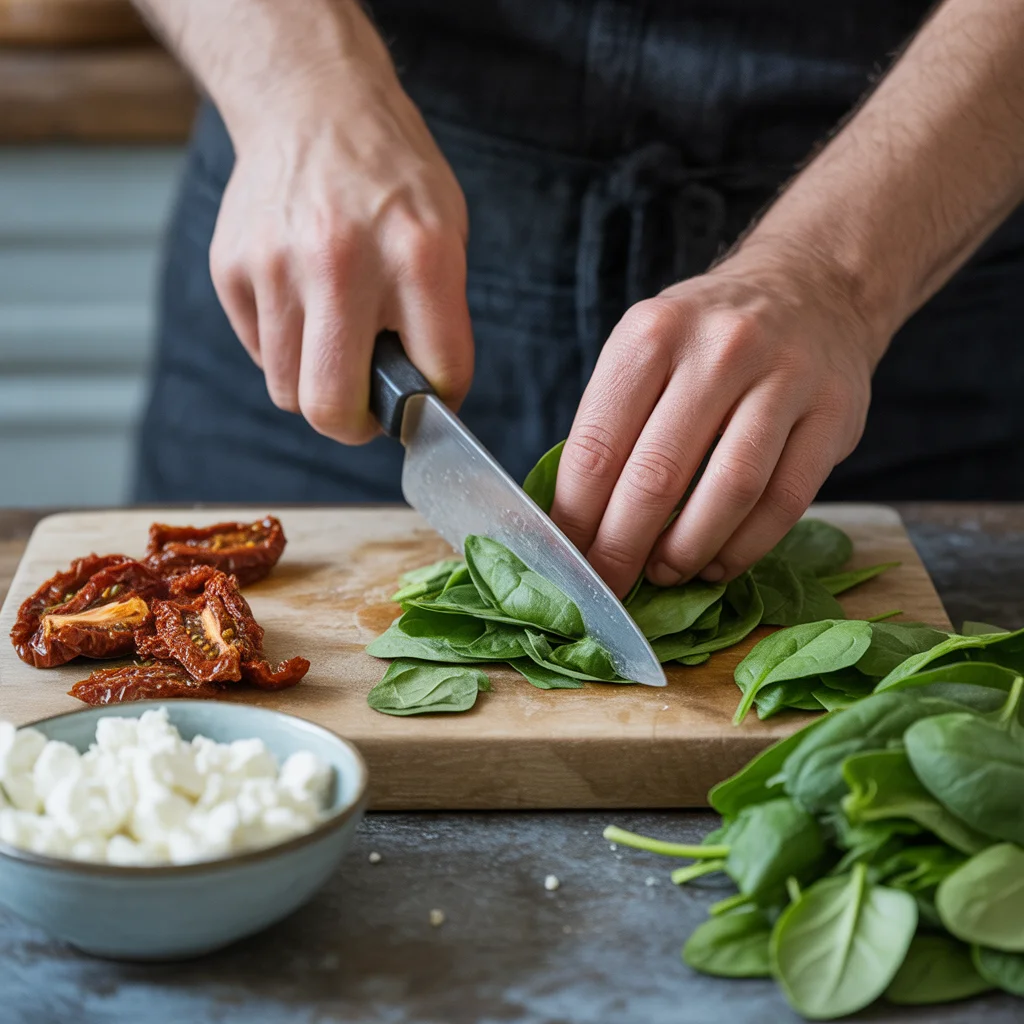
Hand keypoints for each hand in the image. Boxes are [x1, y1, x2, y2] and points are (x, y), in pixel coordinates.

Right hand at [209, 26, 471, 443]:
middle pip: (332, 408)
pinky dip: (284, 347)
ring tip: (333, 339)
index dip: (435, 403)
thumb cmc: (389, 175)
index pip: (435, 378)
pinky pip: (260, 353)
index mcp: (418, 256)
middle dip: (354, 426)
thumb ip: (438, 315)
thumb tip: (420, 398)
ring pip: (289, 391)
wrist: (312, 103)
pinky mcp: (232, 269)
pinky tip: (301, 301)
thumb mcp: (446, 231)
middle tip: (365, 408)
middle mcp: (342, 263)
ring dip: (316, 382)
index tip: (425, 399)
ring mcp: (277, 266)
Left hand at [550, 239, 889, 595]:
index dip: (576, 516)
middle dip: (622, 547)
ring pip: (728, 491)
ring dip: (686, 551)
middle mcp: (719, 349)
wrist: (812, 289)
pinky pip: (785, 501)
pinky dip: (745, 547)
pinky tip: (718, 564)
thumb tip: (574, 522)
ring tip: (663, 575)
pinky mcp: (835, 414)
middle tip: (608, 586)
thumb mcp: (647, 350)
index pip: (598, 445)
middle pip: (657, 474)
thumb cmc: (707, 339)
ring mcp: (785, 378)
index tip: (567, 558)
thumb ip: (613, 423)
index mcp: (652, 334)